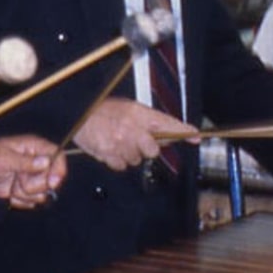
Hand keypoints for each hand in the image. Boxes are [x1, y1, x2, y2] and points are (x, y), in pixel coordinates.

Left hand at [0, 135, 66, 209]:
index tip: (51, 182)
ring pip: (43, 193)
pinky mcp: (27, 191)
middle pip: (52, 178)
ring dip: (27, 193)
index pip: (58, 156)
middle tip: (19, 180)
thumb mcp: (2, 159)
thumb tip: (45, 162)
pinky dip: (21, 200)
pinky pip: (33, 201)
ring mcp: (33, 178)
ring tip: (13, 185)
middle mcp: (37, 163)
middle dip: (36, 185)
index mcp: (34, 148)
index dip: (59, 169)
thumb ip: (24, 161)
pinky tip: (11, 192)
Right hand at [73, 99, 196, 171]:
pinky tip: (110, 147)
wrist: (77, 115)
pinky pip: (122, 165)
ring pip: (136, 159)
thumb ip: (146, 120)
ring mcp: (121, 144)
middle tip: (135, 139)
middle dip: (146, 147)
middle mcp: (131, 129)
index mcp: (137, 112)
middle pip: (153, 150)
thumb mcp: (127, 107)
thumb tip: (165, 133)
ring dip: (130, 153)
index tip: (195, 136)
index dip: (183, 131)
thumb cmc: (100, 110)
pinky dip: (117, 159)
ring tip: (118, 140)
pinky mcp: (110, 156)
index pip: (167, 123)